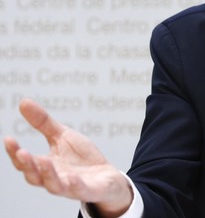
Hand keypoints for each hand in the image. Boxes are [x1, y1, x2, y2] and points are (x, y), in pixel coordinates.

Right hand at [4, 98, 132, 217]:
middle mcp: (54, 178)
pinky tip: (72, 178)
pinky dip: (74, 185)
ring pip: (54, 185)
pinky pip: (79, 190)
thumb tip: (24, 101)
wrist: (107, 176)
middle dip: (27, 165)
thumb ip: (43, 123)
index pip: (25, 162)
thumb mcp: (62, 136)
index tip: (8, 139)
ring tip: (43, 160)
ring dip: (47, 174)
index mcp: (45, 166)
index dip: (15, 152)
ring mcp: (70, 186)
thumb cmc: (81, 158)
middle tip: (22, 152)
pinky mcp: (88, 190)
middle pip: (35, 176)